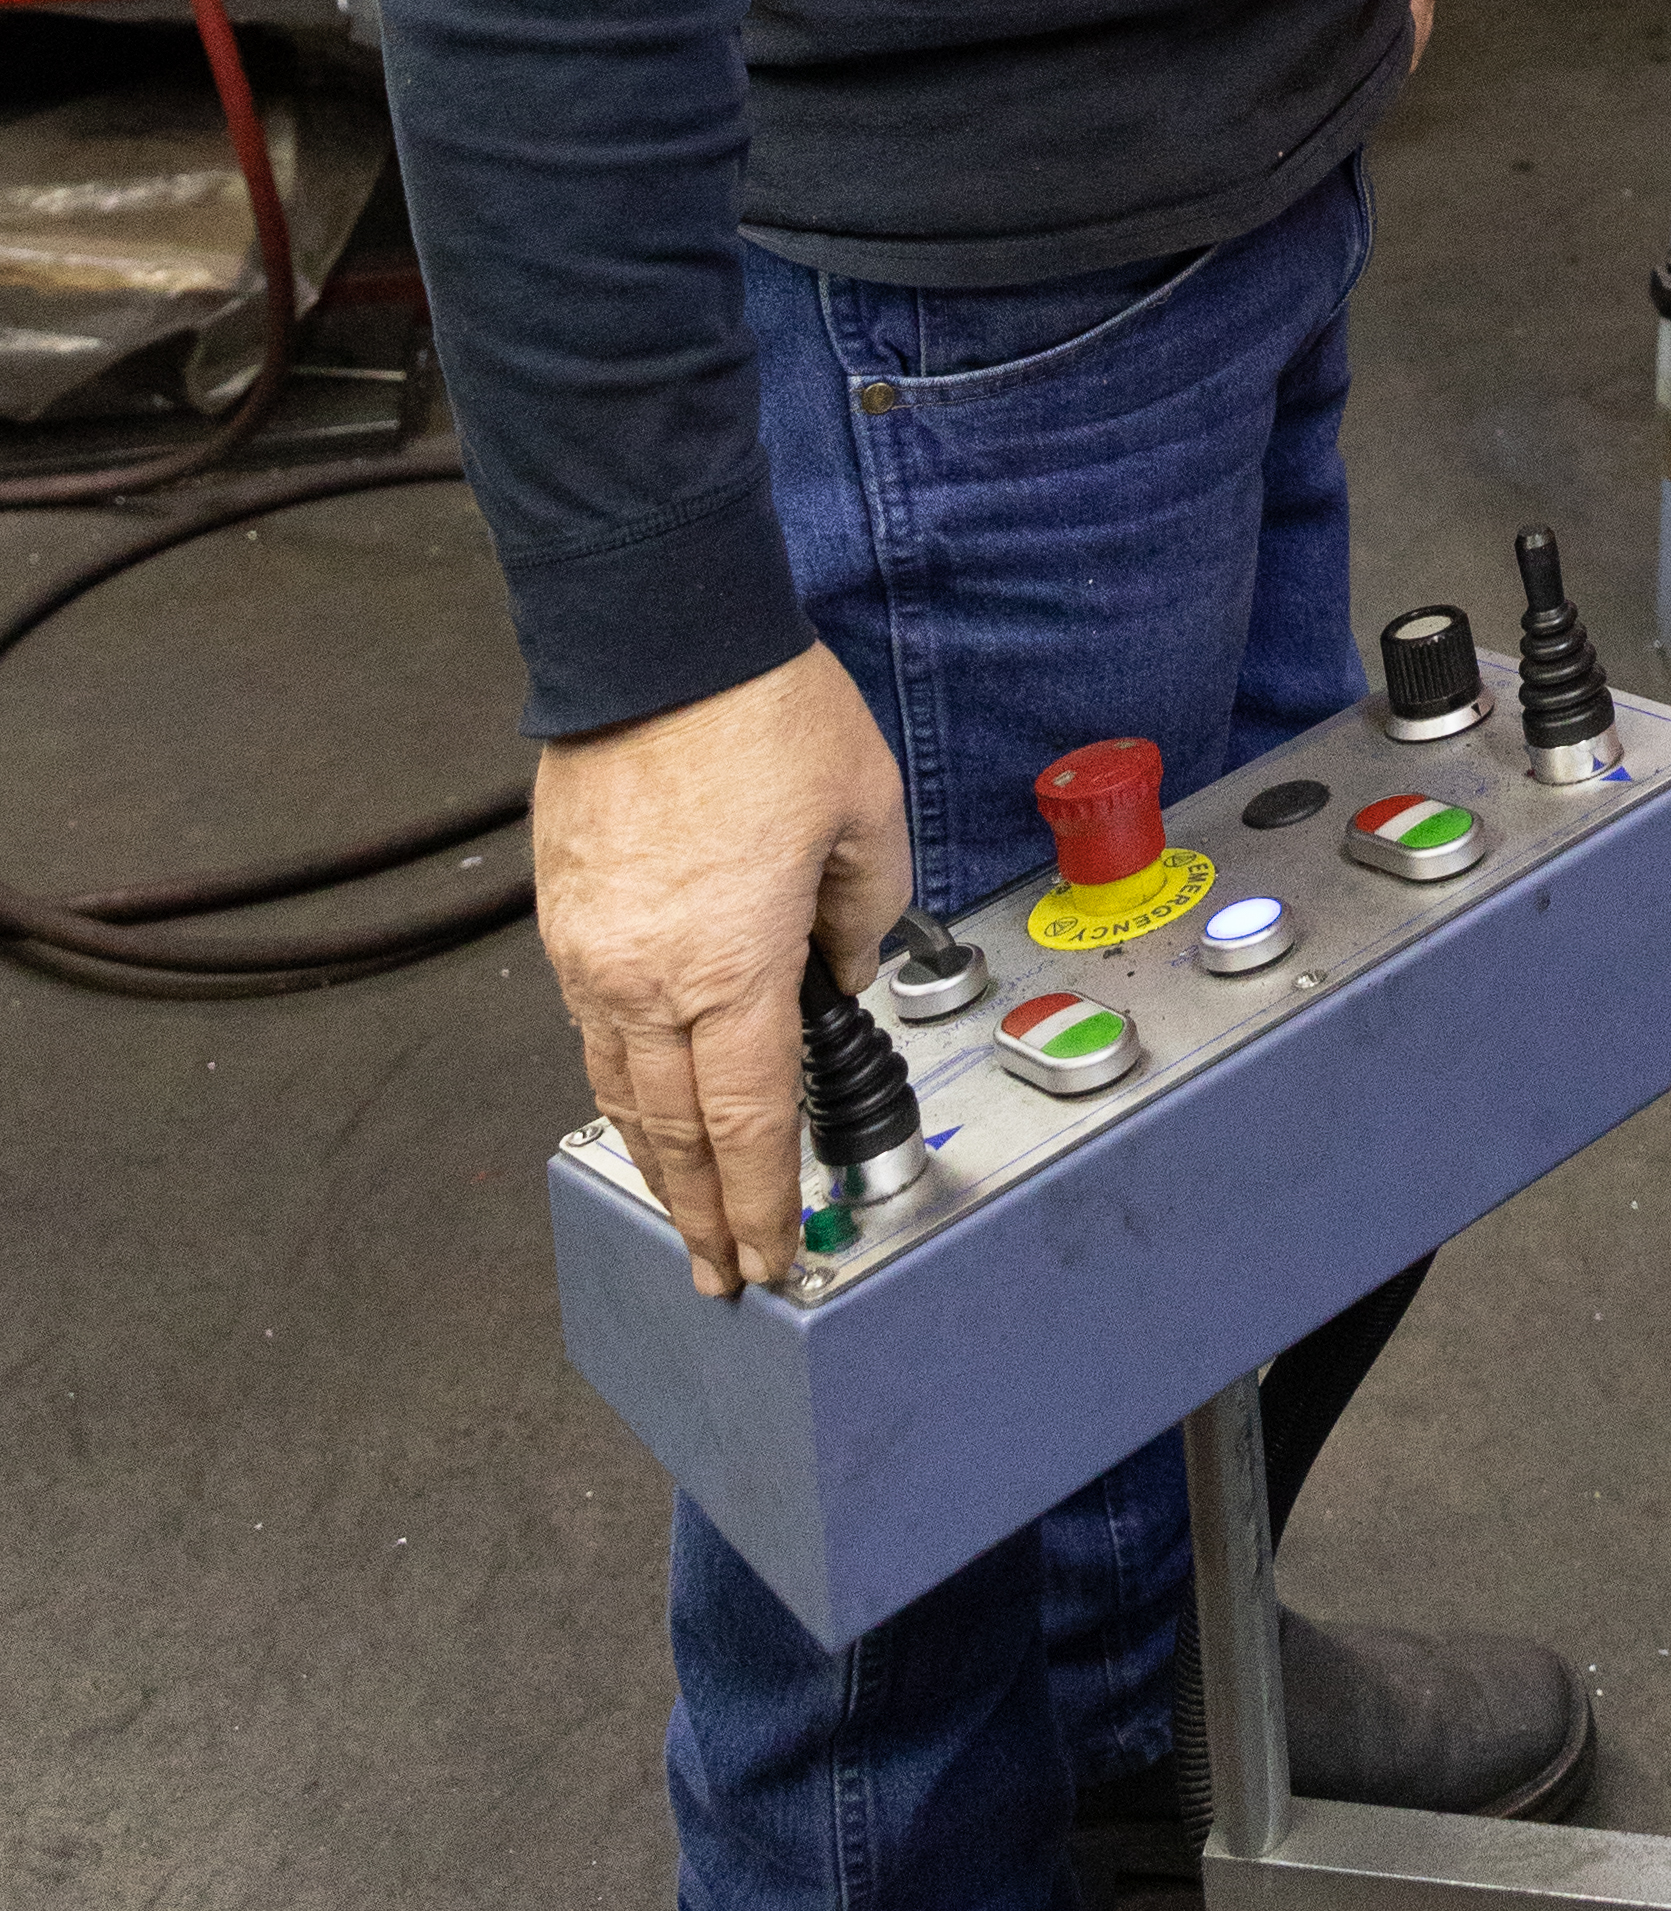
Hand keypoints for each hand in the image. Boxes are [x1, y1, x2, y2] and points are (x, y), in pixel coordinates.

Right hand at [532, 639, 911, 1302]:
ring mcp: (594, 953)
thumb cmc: (763, 713)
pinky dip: (618, 1084)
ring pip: (619, 1091)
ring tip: (682, 1211)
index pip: (749, 1122)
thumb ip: (864, 914)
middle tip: (719, 1273)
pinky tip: (641, 1100)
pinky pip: (589, 1029)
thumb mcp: (866, 811)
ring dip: (655, 1162)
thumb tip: (841, 972)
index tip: (767, 1258)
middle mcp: (650, 979)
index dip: (758, 1201)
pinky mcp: (564, 918)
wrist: (657, 636)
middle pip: (675, 1131)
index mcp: (733, 966)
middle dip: (702, 1214)